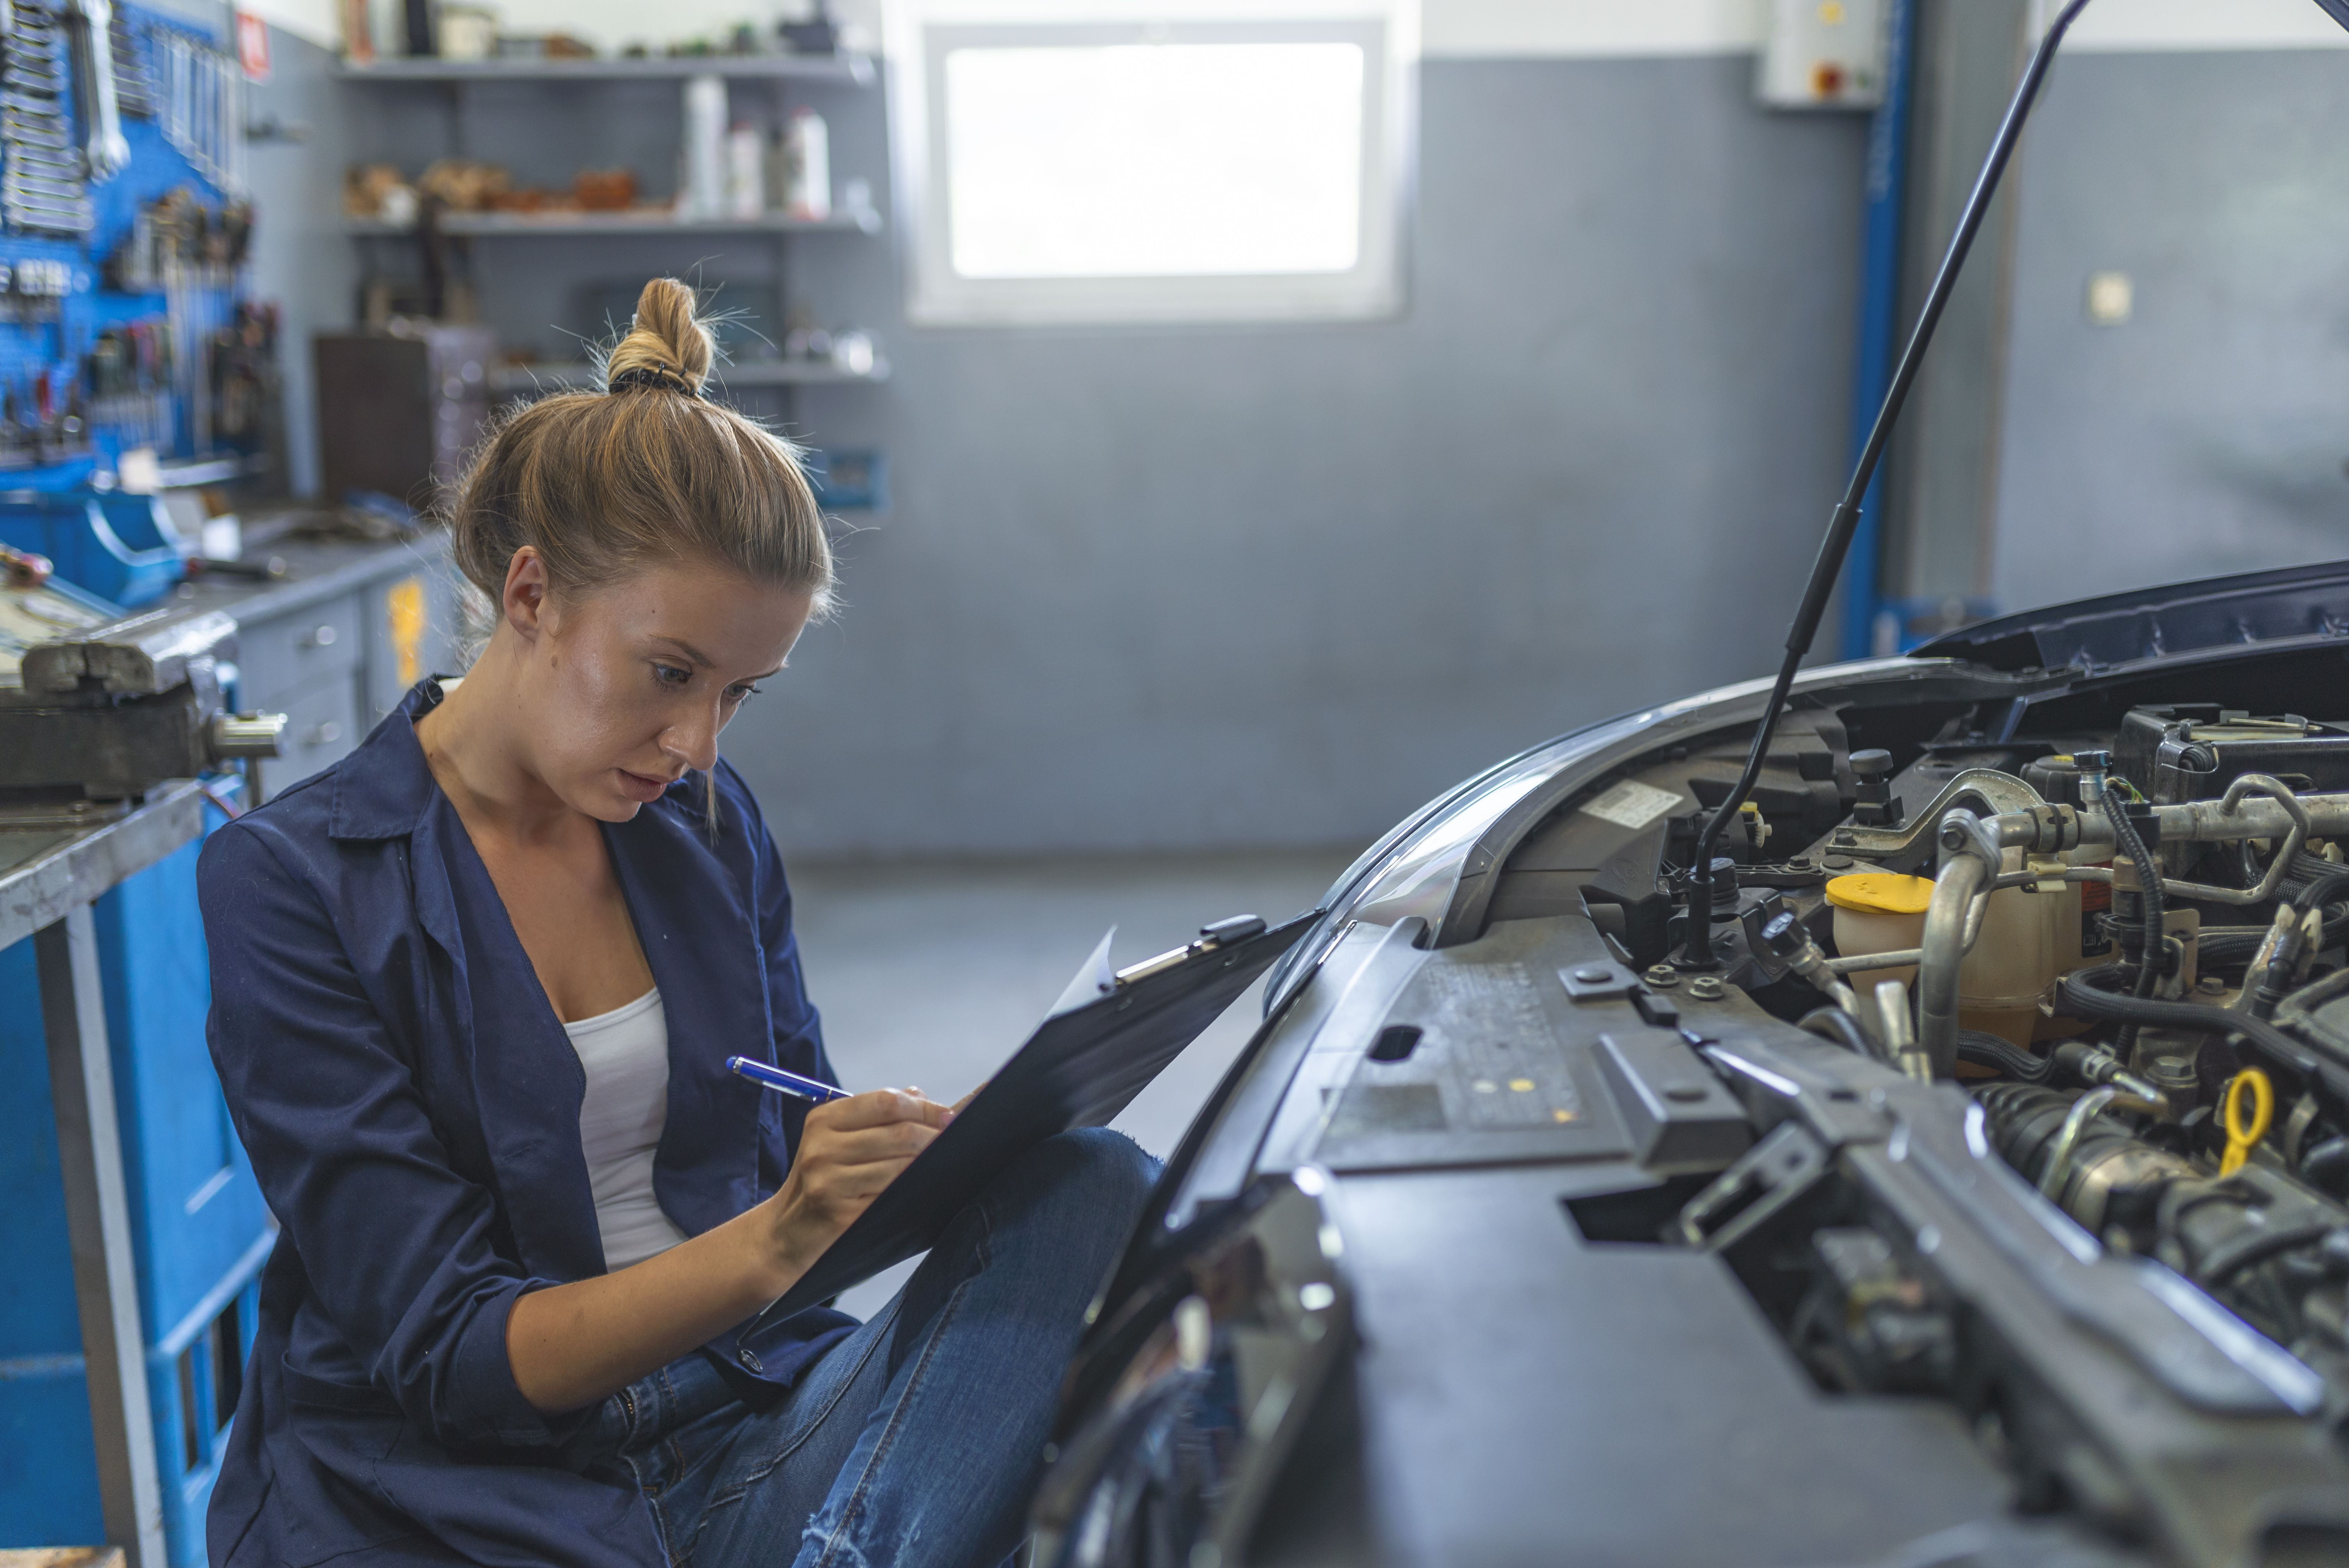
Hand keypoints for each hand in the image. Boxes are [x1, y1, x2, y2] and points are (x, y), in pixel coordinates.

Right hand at [764, 1089, 951, 1278]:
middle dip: (935, 1136)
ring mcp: (828, 1179)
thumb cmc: (826, 1180)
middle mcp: (822, 1146)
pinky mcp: (839, 1211)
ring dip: (929, 1164)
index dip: (925, 1108)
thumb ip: (878, 1117)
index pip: (887, 1102)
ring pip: (900, 1165)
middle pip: (899, 1132)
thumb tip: (921, 1095)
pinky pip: (891, 1195)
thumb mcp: (840, 1140)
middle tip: (956, 1141)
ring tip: (944, 1164)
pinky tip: (923, 1188)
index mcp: (824, 1119)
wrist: (790, 1232)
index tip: (949, 1117)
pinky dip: (913, 1189)